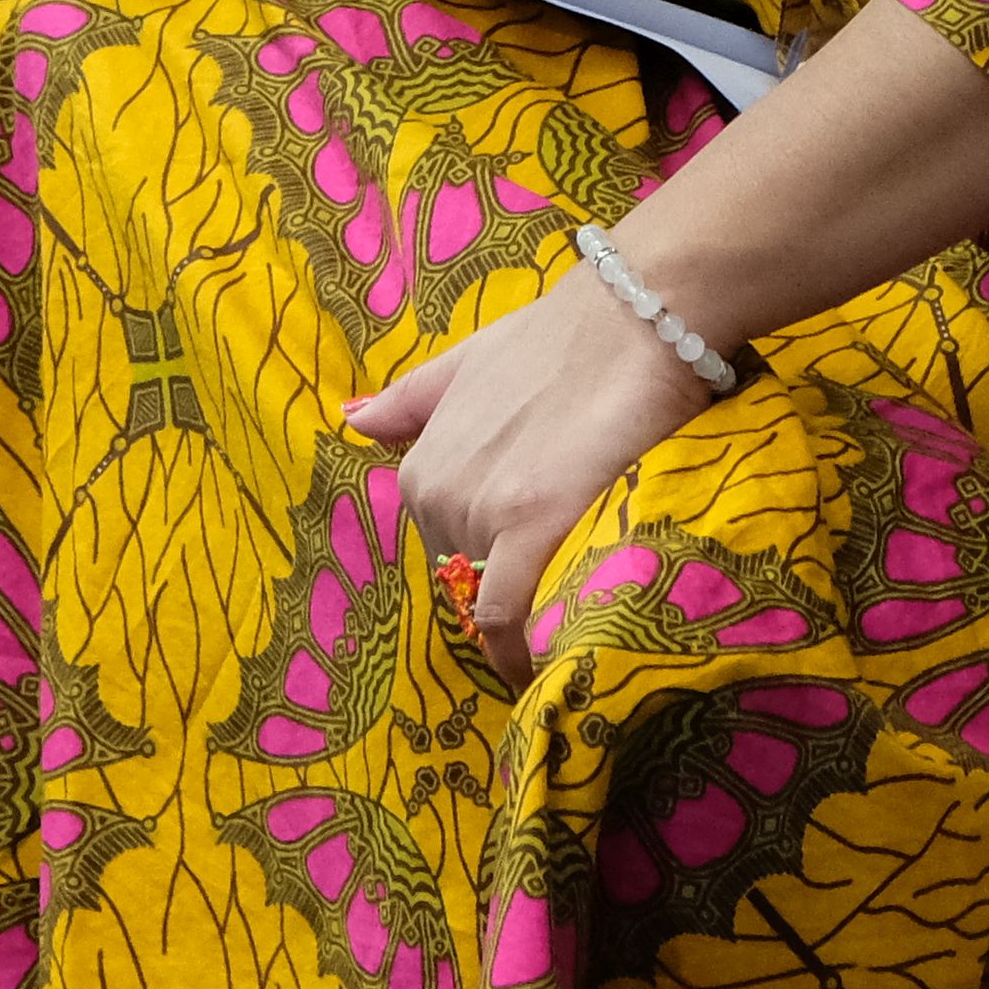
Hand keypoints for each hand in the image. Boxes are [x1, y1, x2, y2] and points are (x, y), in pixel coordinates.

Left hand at [344, 265, 717, 675]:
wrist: (637, 317)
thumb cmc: (563, 336)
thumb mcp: (470, 362)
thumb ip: (413, 401)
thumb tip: (352, 420)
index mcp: (420, 464)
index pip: (443, 548)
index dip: (485, 568)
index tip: (521, 582)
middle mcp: (436, 492)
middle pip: (470, 576)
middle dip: (508, 589)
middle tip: (560, 589)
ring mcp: (478, 511)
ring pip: (494, 599)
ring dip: (527, 619)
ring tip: (573, 620)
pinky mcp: (528, 526)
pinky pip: (507, 615)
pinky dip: (518, 650)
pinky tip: (540, 671)